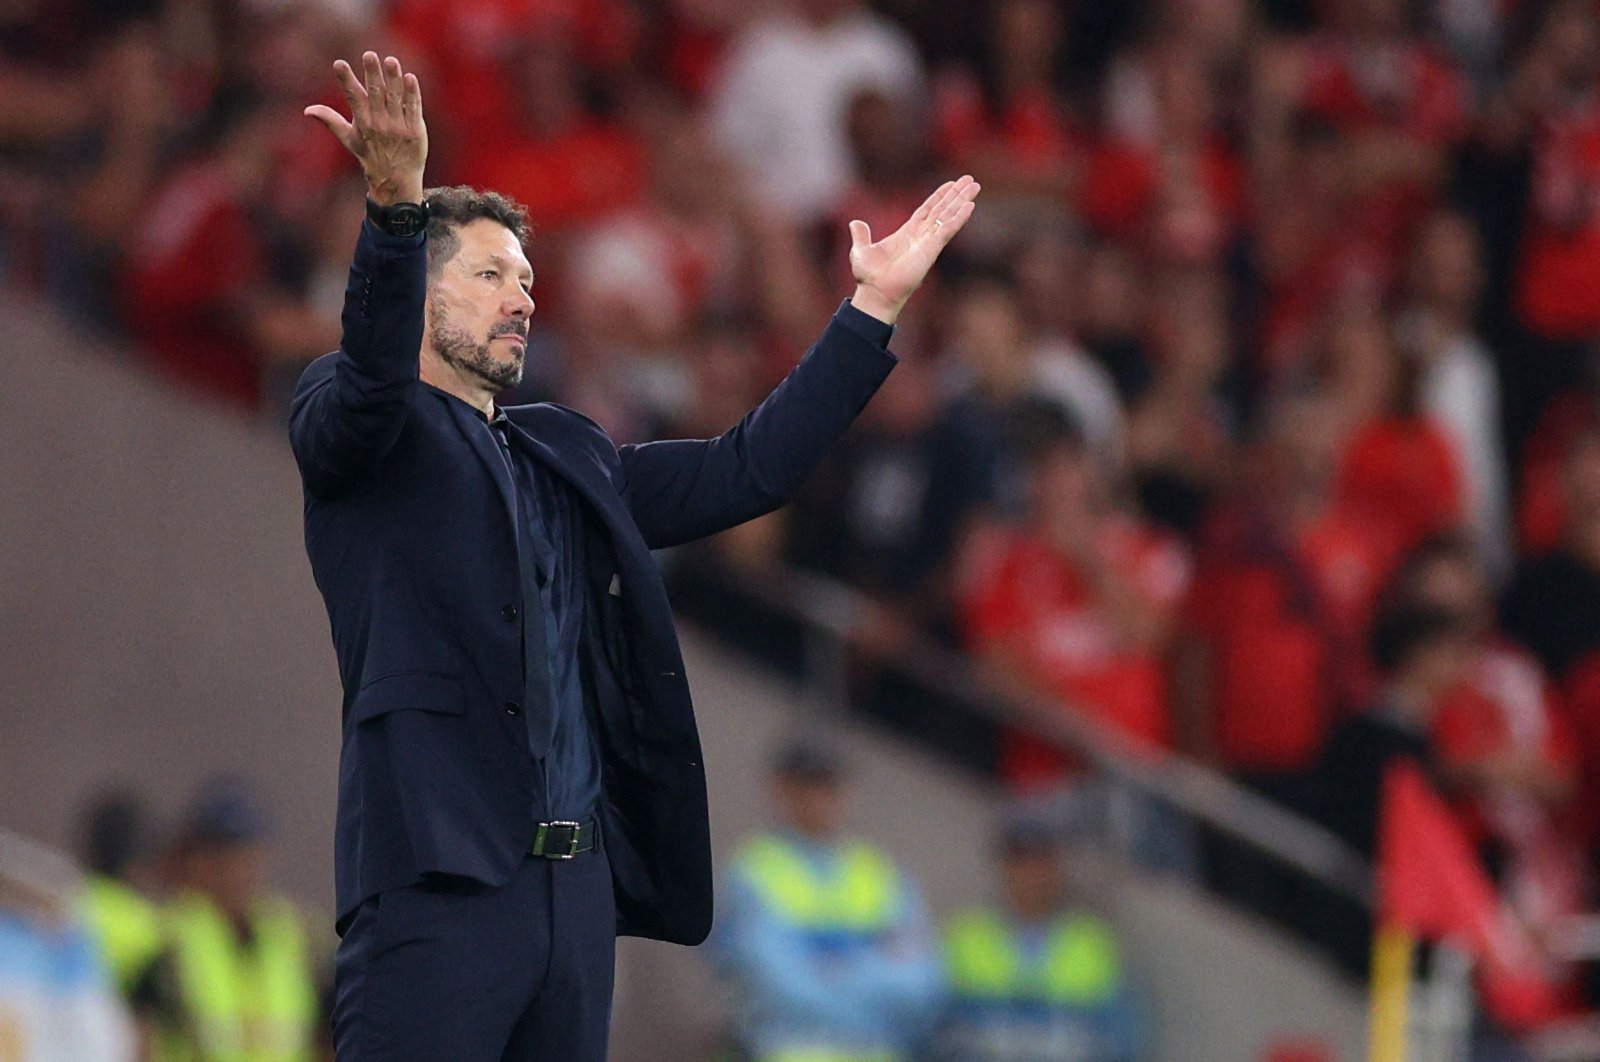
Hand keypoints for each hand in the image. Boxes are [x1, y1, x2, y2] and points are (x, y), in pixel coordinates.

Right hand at [304, 52, 426, 206]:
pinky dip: (412, 94)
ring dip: (393, 78)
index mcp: (363, 122)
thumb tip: (308, 110)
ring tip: (390, 60)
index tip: (339, 63)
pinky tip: (410, 78)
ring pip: (395, 98)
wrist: (396, 181)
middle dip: (372, 74)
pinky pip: (413, 108)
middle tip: (369, 55)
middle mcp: (380, 123)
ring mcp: (398, 127)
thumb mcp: (349, 139)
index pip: (353, 97)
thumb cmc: (371, 156)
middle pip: (376, 93)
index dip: (346, 80)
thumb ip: (331, 121)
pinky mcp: (415, 131)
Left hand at [848, 175, 979, 323]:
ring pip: (948, 217)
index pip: (927, 210)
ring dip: (962, 201)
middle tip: (971, 180)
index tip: (952, 184)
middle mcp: (921, 236)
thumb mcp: (860, 251)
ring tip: (975, 186)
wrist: (875, 292)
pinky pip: (947, 230)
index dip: (939, 197)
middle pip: (942, 210)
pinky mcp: (931, 249)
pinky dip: (958, 218)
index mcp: (907, 233)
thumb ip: (861, 235)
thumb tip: (855, 224)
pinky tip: (969, 206)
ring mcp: (928, 242)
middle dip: (956, 195)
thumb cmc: (869, 276)